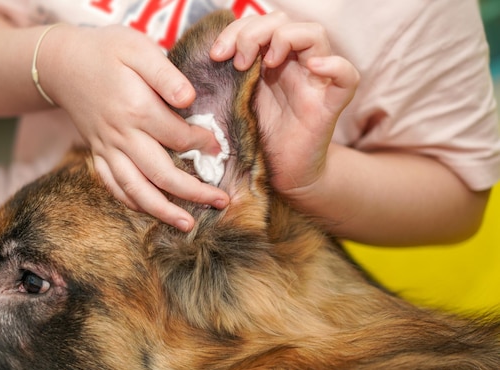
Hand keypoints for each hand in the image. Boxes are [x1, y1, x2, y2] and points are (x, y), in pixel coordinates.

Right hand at [46, 25, 228, 231]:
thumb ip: (166, 74)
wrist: (62, 63)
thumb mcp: (137, 48)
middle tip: (221, 201)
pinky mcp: (97, 154)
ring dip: (163, 211)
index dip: (203, 145)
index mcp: (136, 110)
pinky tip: (150, 212)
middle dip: (193, 192)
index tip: (218, 146)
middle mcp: (121, 136)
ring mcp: (107, 149)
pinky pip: (113, 186)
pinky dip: (132, 203)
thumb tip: (190, 100)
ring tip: (187, 225)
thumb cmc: (106, 51)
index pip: (178, 138)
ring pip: (136, 190)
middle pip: (161, 174)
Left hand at [210, 12, 358, 197]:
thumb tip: (193, 62)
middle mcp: (293, 65)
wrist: (278, 177)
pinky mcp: (330, 105)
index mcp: (269, 62)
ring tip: (267, 62)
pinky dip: (335, 65)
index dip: (236, 30)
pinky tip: (316, 66)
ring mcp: (314, 82)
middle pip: (284, 21)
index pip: (258, 23)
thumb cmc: (255, 139)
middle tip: (237, 60)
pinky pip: (348, 76)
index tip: (216, 54)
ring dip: (286, 38)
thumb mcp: (233, 103)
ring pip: (315, 34)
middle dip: (255, 31)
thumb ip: (223, 81)